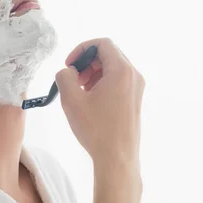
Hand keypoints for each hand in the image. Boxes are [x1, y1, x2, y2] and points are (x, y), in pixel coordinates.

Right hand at [55, 38, 144, 165]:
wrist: (117, 158)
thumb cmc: (96, 128)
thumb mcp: (72, 99)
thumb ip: (65, 76)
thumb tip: (68, 72)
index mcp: (122, 70)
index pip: (102, 44)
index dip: (81, 49)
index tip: (69, 65)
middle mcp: (134, 75)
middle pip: (109, 54)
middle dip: (87, 62)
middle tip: (73, 79)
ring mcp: (137, 88)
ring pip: (113, 68)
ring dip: (94, 73)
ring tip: (80, 91)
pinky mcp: (135, 100)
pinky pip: (118, 81)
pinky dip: (103, 83)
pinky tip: (91, 101)